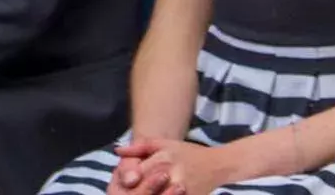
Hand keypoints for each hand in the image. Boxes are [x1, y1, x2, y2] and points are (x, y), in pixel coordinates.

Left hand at [114, 139, 238, 194]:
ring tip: (147, 192)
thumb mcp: (165, 144)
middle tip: (130, 192)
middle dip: (136, 192)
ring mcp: (180, 189)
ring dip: (149, 194)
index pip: (135, 174)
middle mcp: (171, 173)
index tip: (126, 184)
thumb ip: (139, 147)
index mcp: (163, 158)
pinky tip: (159, 194)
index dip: (127, 182)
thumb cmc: (188, 153)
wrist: (218, 165)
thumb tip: (117, 150)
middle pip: (143, 189)